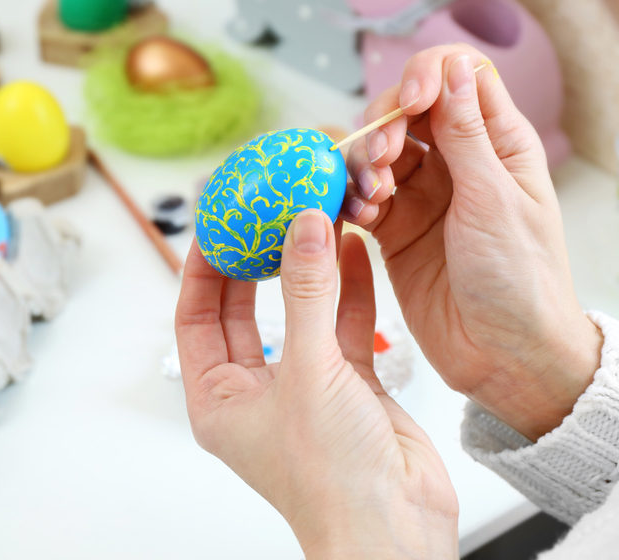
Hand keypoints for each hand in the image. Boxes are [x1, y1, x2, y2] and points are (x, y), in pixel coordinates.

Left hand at [176, 211, 458, 558]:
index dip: (202, 269)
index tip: (216, 225)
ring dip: (306, 269)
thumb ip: (307, 295)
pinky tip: (352, 250)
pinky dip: (348, 289)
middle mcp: (257, 390)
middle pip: (244, 309)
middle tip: (263, 215)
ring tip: (312, 219)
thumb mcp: (309, 374)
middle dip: (254, 261)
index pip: (195, 318)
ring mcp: (304, 386)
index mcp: (218, 398)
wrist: (397, 528)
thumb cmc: (332, 481)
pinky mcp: (349, 385)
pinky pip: (342, 326)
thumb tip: (303, 229)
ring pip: (298, 313)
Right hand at [341, 45, 602, 440]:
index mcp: (497, 146)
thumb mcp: (495, 200)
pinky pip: (361, 199)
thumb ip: (466, 136)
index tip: (409, 104)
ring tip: (372, 196)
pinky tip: (359, 217)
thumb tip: (452, 71)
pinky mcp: (394, 231)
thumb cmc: (520, 280)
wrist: (503, 355)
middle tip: (382, 160)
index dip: (425, 79)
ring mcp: (422, 199)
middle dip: (384, 129)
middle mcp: (456, 165)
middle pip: (405, 116)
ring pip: (377, 157)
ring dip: (364, 167)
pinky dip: (352, 200)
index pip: (456, 81)